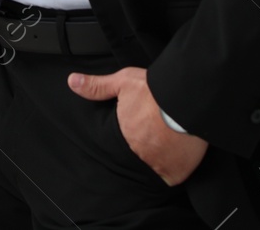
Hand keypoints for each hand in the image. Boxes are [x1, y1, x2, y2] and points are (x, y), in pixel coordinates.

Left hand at [68, 67, 207, 185]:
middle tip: (155, 135)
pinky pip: (172, 177)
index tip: (139, 129)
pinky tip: (178, 155)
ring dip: (159, 159)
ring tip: (167, 144)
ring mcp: (157, 167)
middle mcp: (138, 155)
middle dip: (144, 147)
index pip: (121, 144)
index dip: (130, 136)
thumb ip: (97, 86)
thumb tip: (72, 82)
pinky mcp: (176, 173)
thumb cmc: (155, 90)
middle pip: (138, 156)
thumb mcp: (124, 82)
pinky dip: (175, 168)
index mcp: (123, 136)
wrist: (187, 100)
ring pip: (154, 168)